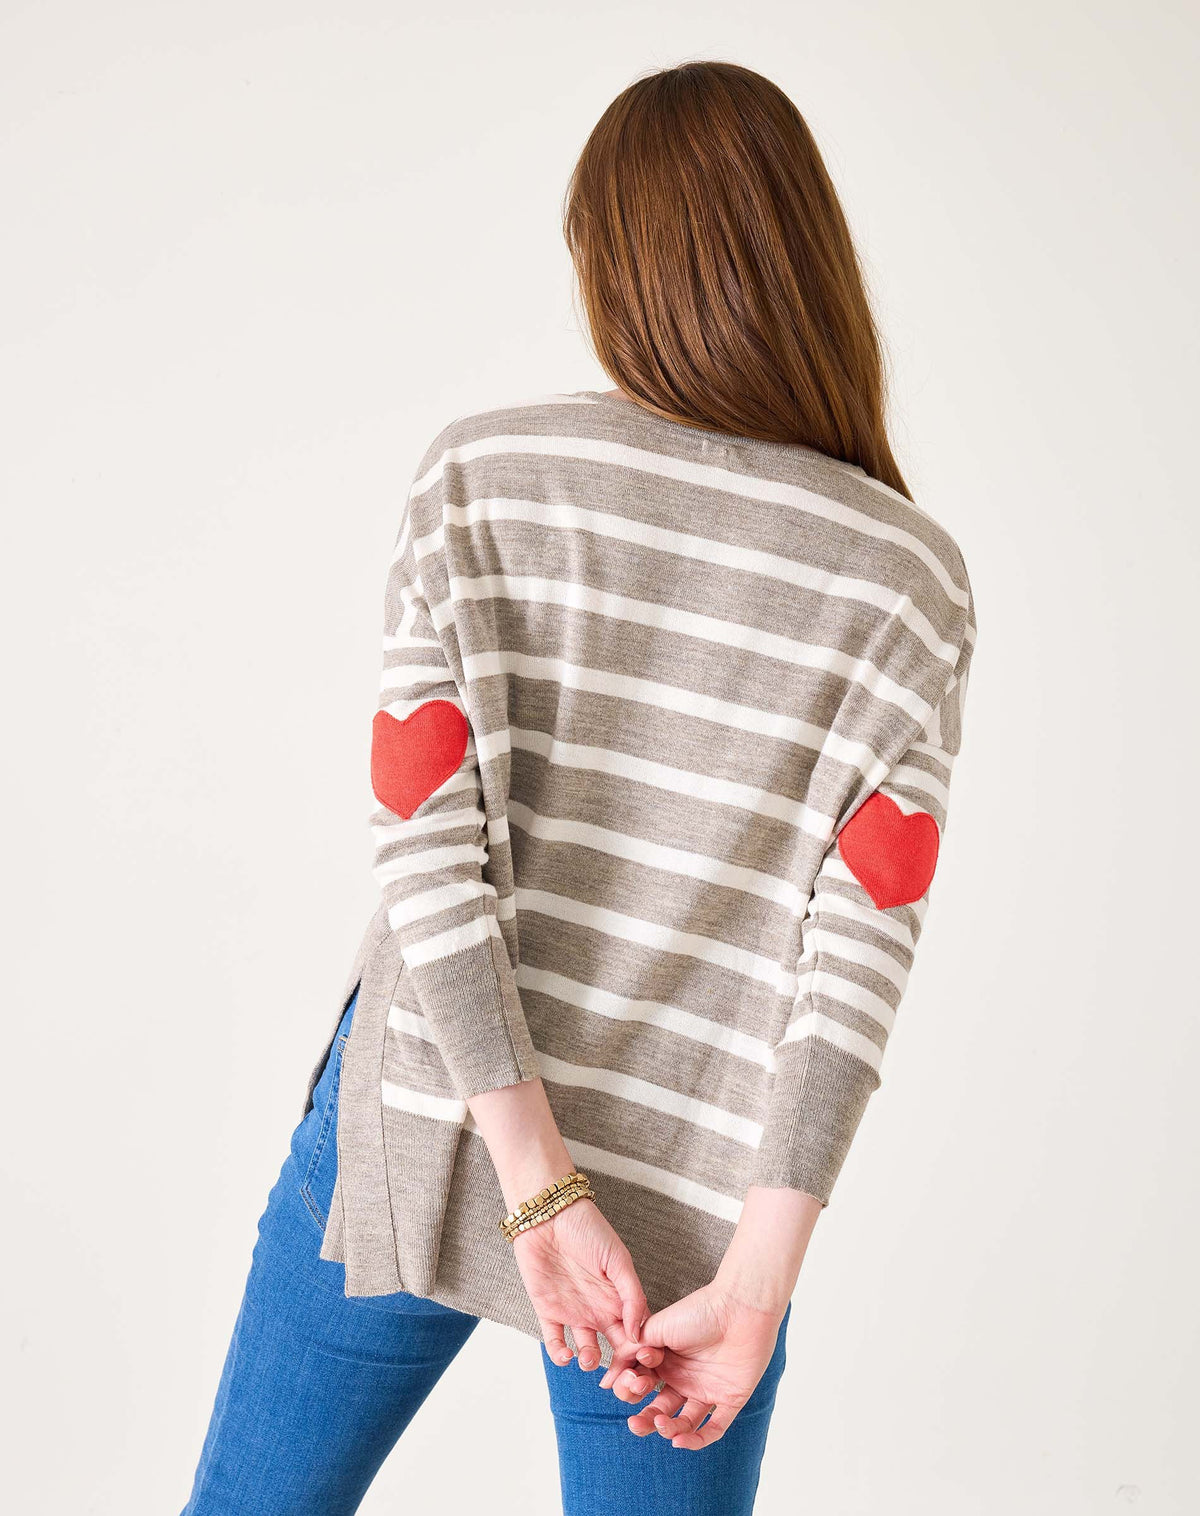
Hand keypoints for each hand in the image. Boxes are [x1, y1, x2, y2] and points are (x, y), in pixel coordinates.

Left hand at [512, 1195, 648, 1371]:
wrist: (548, 1215)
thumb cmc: (588, 1230)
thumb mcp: (618, 1259)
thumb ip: (632, 1295)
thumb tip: (639, 1333)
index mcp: (619, 1297)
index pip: (635, 1333)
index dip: (639, 1352)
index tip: (641, 1365)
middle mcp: (599, 1308)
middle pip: (614, 1347)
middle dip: (618, 1367)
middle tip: (617, 1378)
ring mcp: (574, 1312)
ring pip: (586, 1350)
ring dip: (589, 1361)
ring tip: (588, 1359)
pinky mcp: (548, 1312)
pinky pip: (555, 1342)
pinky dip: (560, 1355)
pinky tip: (566, 1355)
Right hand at [598, 1280, 784, 1448]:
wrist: (739, 1307)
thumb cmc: (698, 1312)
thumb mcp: (654, 1329)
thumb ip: (628, 1352)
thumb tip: (605, 1381)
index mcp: (665, 1361)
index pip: (642, 1387)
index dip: (632, 1389)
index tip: (632, 1379)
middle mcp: (684, 1378)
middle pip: (659, 1409)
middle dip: (645, 1420)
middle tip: (636, 1422)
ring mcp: (707, 1390)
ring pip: (683, 1422)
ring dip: (668, 1429)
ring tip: (661, 1424)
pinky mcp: (730, 1399)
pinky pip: (714, 1429)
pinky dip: (696, 1439)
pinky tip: (680, 1440)